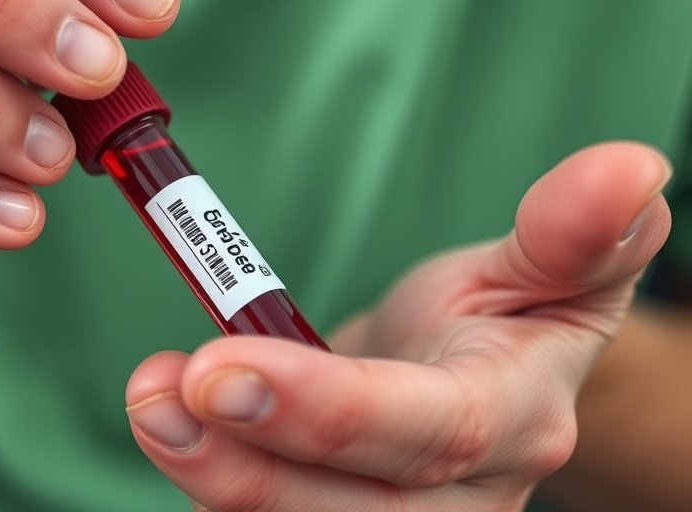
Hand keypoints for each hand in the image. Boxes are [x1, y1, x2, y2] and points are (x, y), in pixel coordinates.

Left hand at [125, 141, 671, 510]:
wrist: (459, 386)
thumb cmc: (490, 323)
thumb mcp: (534, 271)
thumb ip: (571, 236)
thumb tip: (635, 168)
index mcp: (512, 421)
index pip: (429, 433)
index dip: (325, 410)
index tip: (219, 368)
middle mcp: (462, 503)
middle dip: (248, 468)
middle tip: (156, 396)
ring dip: (215, 481)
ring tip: (150, 406)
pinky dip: (217, 491)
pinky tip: (176, 441)